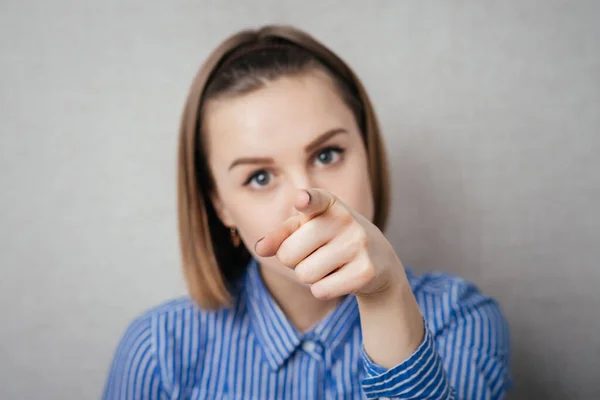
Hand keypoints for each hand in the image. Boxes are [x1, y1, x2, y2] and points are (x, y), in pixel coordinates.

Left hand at [254, 188, 406, 299]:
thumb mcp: (306, 230)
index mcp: (329, 203)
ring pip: (304, 275)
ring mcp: (358, 244)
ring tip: (330, 265)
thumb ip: (280, 236)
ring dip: (310, 276)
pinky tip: (341, 277)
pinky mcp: (365, 271)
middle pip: (289, 254)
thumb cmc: (332, 240)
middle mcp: (346, 219)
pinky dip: (324, 289)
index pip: (315, 200)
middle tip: (315, 254)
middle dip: (294, 261)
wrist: (379, 261)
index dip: (306, 200)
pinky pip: (320, 290)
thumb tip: (260, 248)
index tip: (302, 200)